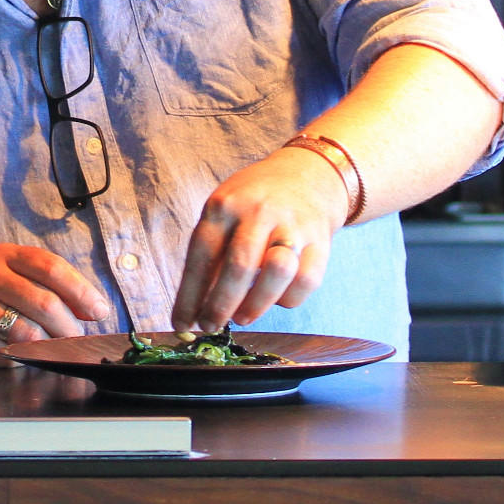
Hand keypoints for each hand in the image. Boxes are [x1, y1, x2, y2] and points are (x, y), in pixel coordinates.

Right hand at [0, 243, 111, 366]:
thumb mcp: (9, 274)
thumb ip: (46, 284)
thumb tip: (91, 310)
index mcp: (4, 256)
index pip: (51, 267)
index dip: (81, 291)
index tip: (99, 311)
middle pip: (44, 302)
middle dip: (70, 326)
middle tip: (77, 338)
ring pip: (28, 330)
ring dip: (51, 344)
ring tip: (55, 347)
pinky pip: (8, 352)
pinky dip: (25, 357)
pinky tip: (27, 354)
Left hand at [172, 146, 348, 330]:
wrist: (307, 176)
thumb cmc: (253, 203)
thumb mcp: (223, 214)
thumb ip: (211, 255)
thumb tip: (195, 310)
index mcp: (225, 204)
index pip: (202, 254)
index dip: (190, 295)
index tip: (182, 324)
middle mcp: (258, 211)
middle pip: (239, 266)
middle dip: (220, 305)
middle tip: (210, 327)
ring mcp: (292, 225)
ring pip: (277, 272)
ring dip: (256, 304)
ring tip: (242, 317)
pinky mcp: (320, 241)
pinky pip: (306, 280)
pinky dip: (288, 299)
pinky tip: (275, 299)